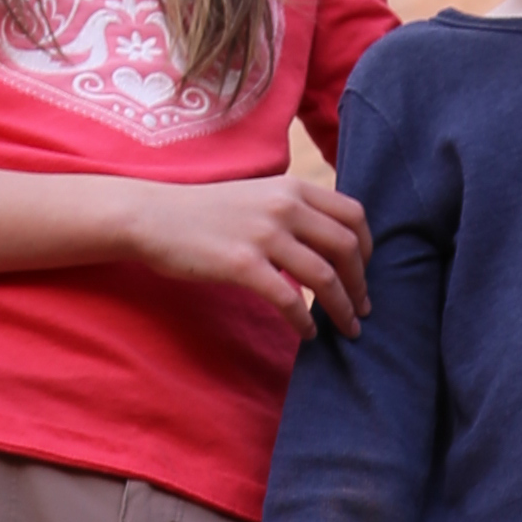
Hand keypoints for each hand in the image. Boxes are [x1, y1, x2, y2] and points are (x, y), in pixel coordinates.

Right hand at [134, 168, 372, 333]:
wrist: (154, 216)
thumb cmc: (206, 212)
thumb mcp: (259, 195)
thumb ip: (293, 210)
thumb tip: (328, 241)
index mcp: (293, 187)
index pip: (353, 214)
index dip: (367, 247)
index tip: (363, 272)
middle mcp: (284, 206)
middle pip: (346, 247)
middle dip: (360, 284)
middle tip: (362, 309)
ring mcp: (264, 235)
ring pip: (324, 276)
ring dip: (342, 308)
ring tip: (347, 329)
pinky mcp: (243, 264)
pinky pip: (289, 299)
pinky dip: (304, 321)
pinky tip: (307, 333)